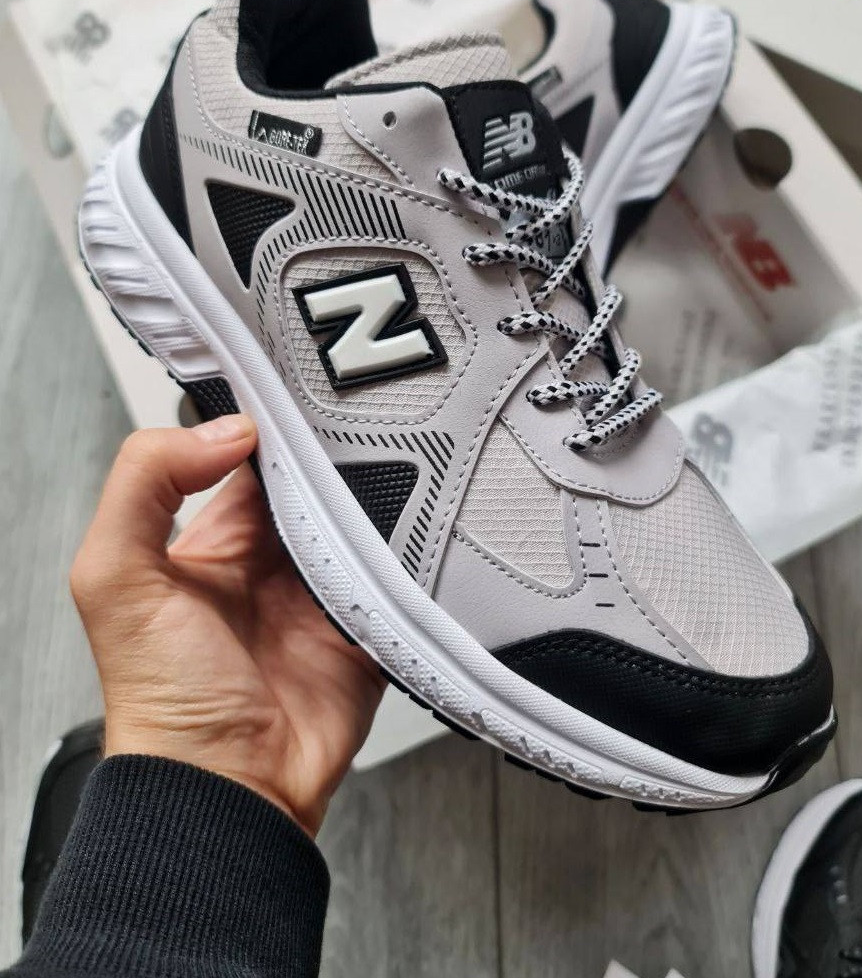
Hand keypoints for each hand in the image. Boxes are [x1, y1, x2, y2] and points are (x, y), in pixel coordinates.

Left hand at [70, 415, 385, 835]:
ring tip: (402, 470)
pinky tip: (422, 526)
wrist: (230, 788)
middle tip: (364, 428)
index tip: (298, 397)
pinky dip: (410, 554)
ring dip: (380, 502)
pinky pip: (398, 575)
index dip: (271, 427)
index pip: (249, 460)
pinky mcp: (367, 624)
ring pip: (365, 522)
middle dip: (338, 458)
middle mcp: (274, 561)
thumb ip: (144, 485)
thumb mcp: (115, 578)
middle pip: (317, 485)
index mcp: (216, 541)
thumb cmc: (163, 699)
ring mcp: (325, 592)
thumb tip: (223, 432)